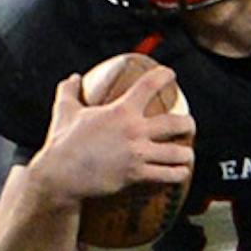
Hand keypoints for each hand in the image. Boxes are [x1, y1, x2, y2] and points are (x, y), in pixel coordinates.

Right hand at [28, 69, 194, 203]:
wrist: (61, 175)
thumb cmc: (62, 143)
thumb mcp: (65, 112)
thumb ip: (70, 92)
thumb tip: (73, 78)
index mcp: (121, 111)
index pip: (149, 85)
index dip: (164, 76)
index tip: (171, 75)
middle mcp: (134, 130)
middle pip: (176, 123)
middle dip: (188, 124)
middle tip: (189, 125)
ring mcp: (138, 154)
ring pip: (177, 153)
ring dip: (186, 155)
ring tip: (187, 156)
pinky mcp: (137, 175)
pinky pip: (167, 175)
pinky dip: (177, 174)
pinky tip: (180, 174)